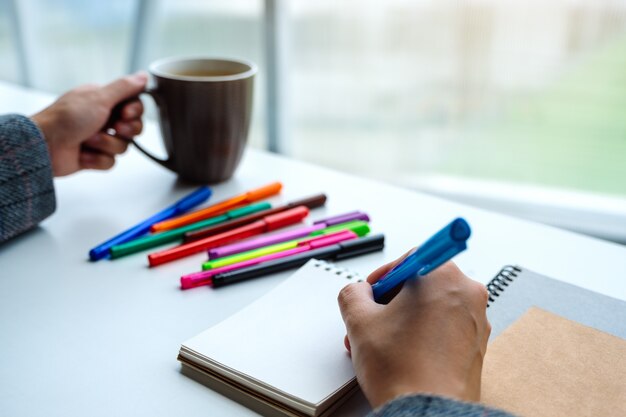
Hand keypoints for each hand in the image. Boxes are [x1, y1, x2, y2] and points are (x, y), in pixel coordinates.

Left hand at [31, 73, 146, 176]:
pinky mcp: (93, 157)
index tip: (126, 113)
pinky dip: (98, 159)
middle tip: (114, 128)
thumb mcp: (99, 97)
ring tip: (89, 141)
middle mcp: (101, 118)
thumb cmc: (67, 118)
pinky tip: (84, 154)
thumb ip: (124, 87)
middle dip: (125, 130)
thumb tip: (144, 75)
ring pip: (123, 146)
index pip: (133, 105)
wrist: (44, 146)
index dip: (135, 111)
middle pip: (133, 127)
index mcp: (102, 100)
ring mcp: (97, 138)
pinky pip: (110, 162)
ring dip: (107, 145)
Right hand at [338, 254, 490, 408]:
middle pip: (421, 284)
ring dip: (403, 320)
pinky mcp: (477, 346)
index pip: (409, 260)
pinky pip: (445, 328)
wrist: (427, 413)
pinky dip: (423, 335)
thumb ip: (353, 293)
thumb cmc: (403, 369)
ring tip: (381, 343)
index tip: (372, 291)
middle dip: (391, 302)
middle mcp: (467, 293)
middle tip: (372, 320)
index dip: (383, 276)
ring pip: (432, 308)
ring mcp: (476, 321)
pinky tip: (402, 354)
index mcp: (443, 276)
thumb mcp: (359, 321)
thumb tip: (358, 292)